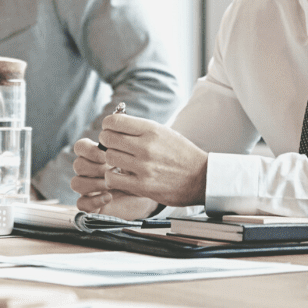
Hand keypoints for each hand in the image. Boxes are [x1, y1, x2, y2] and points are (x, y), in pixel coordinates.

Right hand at [70, 138, 157, 218]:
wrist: (153, 192)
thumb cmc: (144, 170)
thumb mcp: (137, 153)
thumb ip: (126, 138)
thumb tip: (117, 122)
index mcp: (96, 156)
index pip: (80, 147)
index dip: (89, 150)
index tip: (107, 153)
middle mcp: (91, 171)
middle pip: (78, 165)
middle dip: (95, 167)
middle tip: (113, 169)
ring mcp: (90, 189)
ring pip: (76, 183)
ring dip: (94, 183)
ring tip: (111, 184)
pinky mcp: (93, 206)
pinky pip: (81, 204)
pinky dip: (94, 200)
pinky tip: (109, 197)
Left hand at [88, 113, 207, 207]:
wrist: (201, 178)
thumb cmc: (181, 154)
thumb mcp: (164, 132)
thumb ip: (140, 128)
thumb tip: (115, 124)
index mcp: (151, 130)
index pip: (114, 121)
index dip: (108, 126)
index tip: (111, 131)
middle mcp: (146, 146)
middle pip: (107, 139)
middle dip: (106, 142)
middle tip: (113, 147)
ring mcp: (144, 167)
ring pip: (109, 157)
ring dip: (110, 160)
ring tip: (119, 162)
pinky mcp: (142, 186)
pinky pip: (112, 178)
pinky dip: (112, 177)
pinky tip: (121, 176)